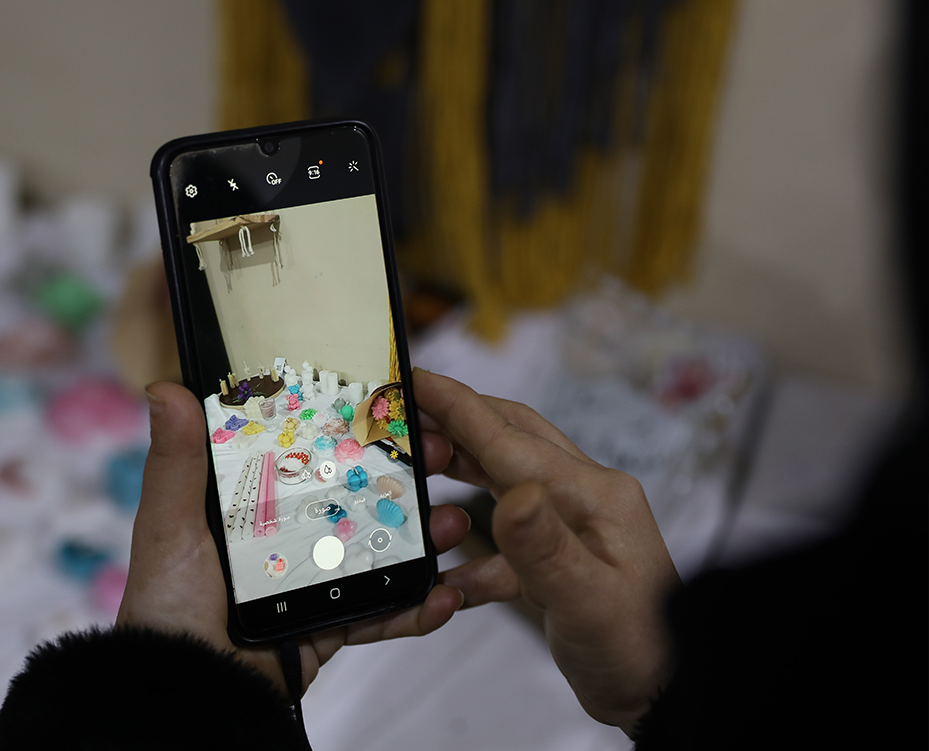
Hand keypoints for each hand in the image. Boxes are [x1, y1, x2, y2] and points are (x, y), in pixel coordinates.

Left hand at [118, 382, 469, 695]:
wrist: (191, 690)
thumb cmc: (168, 607)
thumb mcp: (170, 526)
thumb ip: (176, 461)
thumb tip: (166, 389)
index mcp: (249, 503)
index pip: (308, 453)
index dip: (352, 430)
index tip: (392, 408)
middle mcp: (286, 535)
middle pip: (355, 496)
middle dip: (403, 480)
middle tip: (439, 458)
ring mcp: (313, 579)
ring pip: (379, 550)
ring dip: (423, 538)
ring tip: (452, 524)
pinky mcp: (331, 622)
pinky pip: (381, 612)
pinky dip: (416, 607)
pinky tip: (446, 595)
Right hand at [414, 370, 680, 735]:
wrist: (670, 696)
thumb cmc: (641, 649)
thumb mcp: (588, 601)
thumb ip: (543, 547)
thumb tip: (510, 494)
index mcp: (592, 495)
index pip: (510, 438)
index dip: (457, 406)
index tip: (414, 378)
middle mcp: (584, 500)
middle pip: (508, 441)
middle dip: (455, 422)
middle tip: (405, 413)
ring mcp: (572, 529)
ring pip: (504, 482)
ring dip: (459, 473)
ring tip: (415, 467)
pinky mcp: (559, 565)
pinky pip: (505, 546)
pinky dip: (471, 556)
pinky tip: (444, 575)